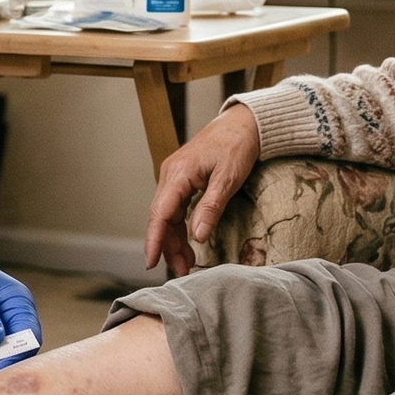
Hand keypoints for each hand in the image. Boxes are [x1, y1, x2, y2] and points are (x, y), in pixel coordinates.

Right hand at [144, 104, 260, 275]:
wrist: (243, 123)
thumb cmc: (237, 145)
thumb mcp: (228, 178)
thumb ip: (211, 207)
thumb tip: (198, 236)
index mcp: (178, 174)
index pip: (160, 213)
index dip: (154, 240)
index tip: (150, 262)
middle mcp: (171, 176)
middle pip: (161, 218)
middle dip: (168, 247)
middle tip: (182, 271)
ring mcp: (175, 178)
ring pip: (168, 216)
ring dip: (175, 240)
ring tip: (187, 263)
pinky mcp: (183, 180)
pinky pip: (176, 209)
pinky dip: (181, 227)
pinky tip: (189, 242)